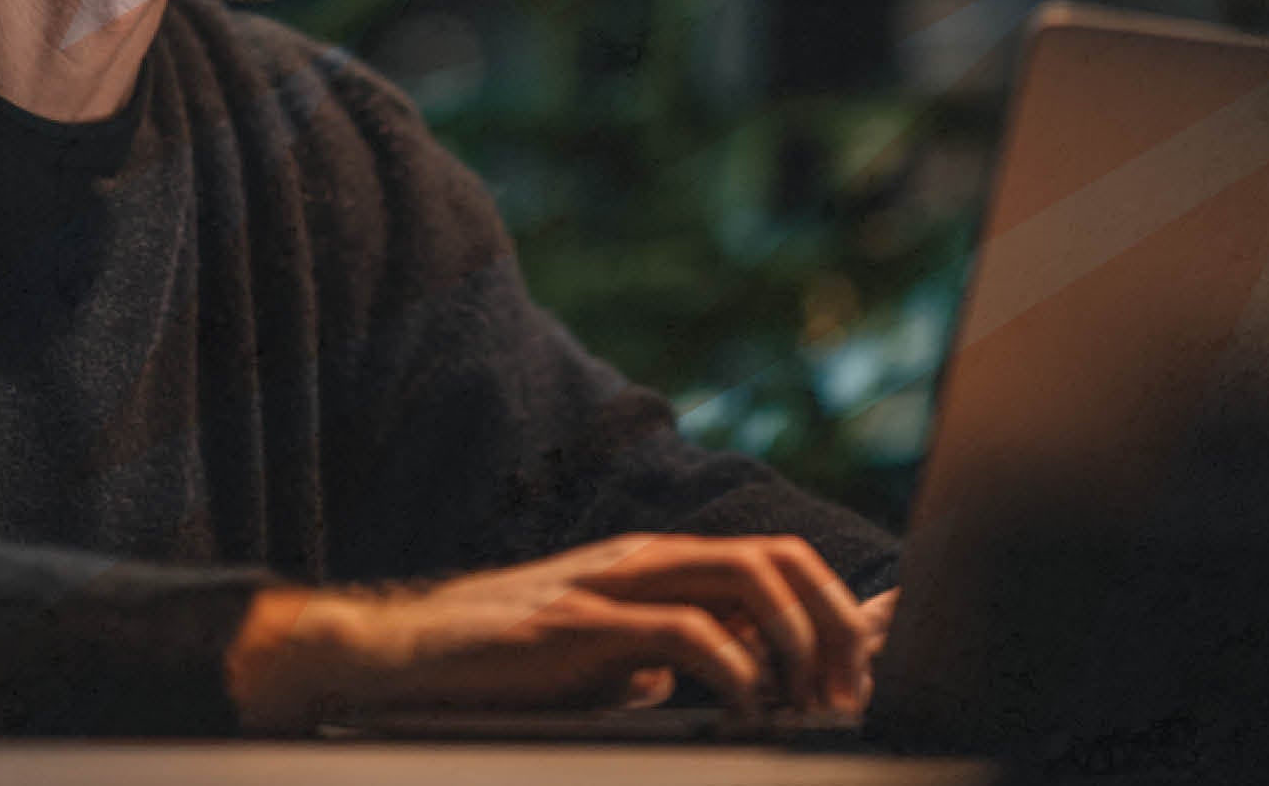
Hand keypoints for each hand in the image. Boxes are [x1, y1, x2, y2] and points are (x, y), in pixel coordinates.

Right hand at [226, 534, 873, 731]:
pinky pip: (684, 632)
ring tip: (809, 701)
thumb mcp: (602, 658)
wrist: (401, 657)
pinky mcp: (579, 624)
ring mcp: (612, 585)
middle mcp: (644, 560)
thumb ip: (660, 655)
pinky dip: (735, 670)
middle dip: (835, 626)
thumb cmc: (502, 666)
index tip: (867, 669)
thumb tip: (721, 679)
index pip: (774, 563)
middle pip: (778, 562)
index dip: (836, 609)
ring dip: (799, 643)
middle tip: (847, 695)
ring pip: (746, 579)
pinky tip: (742, 708)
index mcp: (656, 566)